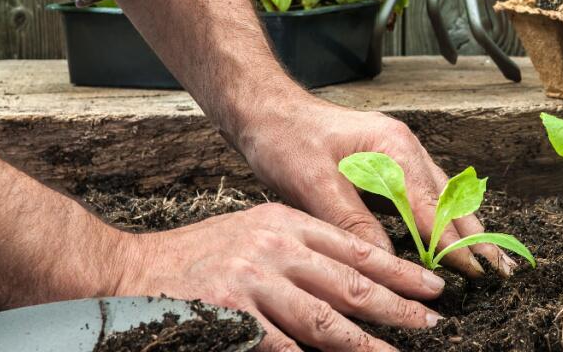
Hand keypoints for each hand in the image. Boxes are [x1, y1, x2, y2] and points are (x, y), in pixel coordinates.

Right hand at [114, 202, 444, 350]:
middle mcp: (273, 249)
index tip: (432, 286)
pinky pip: (282, 346)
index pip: (354, 247)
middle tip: (432, 321)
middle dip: (397, 305)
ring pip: (324, 320)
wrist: (129, 271)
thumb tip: (352, 275)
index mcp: (283, 224)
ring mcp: (252, 284)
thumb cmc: (197, 257)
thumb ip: (299, 250)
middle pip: (349, 282)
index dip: (398, 270)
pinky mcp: (231, 316)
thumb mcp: (253, 233)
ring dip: (366, 342)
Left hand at [240, 96, 515, 277]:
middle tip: (501, 271)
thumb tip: (385, 260)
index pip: (432, 206)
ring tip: (489, 259)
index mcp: (392, 147)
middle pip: (450, 199)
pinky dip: (445, 217)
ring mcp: (400, 152)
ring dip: (466, 228)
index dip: (453, 243)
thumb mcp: (312, 183)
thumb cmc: (285, 139)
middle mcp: (405, 147)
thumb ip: (352, 221)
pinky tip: (454, 235)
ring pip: (444, 195)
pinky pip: (427, 192)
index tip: (475, 272)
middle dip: (476, 236)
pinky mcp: (389, 161)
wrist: (266, 109)